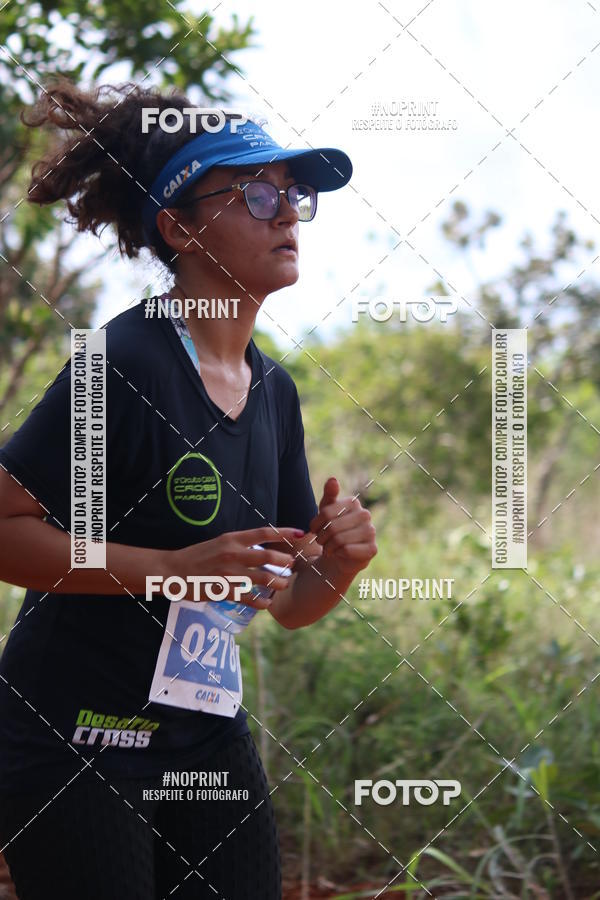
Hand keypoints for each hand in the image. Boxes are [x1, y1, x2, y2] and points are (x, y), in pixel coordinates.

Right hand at [166, 525, 302, 608]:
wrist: (172, 570)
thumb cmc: (197, 556)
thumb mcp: (219, 543)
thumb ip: (239, 544)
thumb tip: (260, 547)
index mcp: (232, 539)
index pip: (264, 532)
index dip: (284, 533)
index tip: (301, 534)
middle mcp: (233, 553)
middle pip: (268, 556)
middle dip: (285, 562)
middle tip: (291, 565)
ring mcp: (229, 573)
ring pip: (263, 578)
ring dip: (278, 582)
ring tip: (283, 584)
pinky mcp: (224, 590)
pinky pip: (249, 597)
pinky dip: (261, 602)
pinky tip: (266, 603)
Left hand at [308, 477, 376, 574]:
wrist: (340, 554)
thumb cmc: (332, 531)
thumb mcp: (326, 512)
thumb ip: (329, 495)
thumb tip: (333, 479)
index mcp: (353, 502)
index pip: (326, 513)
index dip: (315, 525)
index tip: (314, 530)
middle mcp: (365, 514)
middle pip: (332, 527)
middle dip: (321, 538)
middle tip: (322, 542)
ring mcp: (371, 531)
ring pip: (339, 540)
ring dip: (328, 547)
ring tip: (329, 548)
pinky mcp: (372, 549)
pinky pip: (347, 550)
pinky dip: (338, 554)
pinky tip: (339, 554)